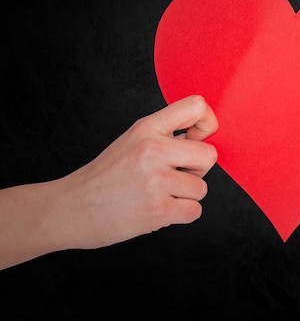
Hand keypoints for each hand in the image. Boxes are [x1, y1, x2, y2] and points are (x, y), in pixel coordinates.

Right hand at [1, 95, 217, 268]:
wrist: (70, 208)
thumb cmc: (107, 176)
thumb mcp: (133, 141)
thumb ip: (167, 136)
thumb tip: (205, 136)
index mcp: (147, 127)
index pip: (197, 106)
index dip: (208, 123)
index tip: (198, 138)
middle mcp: (152, 149)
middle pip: (209, 155)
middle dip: (197, 169)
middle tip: (173, 175)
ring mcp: (155, 180)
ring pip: (202, 188)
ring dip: (185, 196)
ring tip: (158, 194)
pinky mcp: (157, 210)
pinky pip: (195, 211)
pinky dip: (181, 214)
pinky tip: (158, 210)